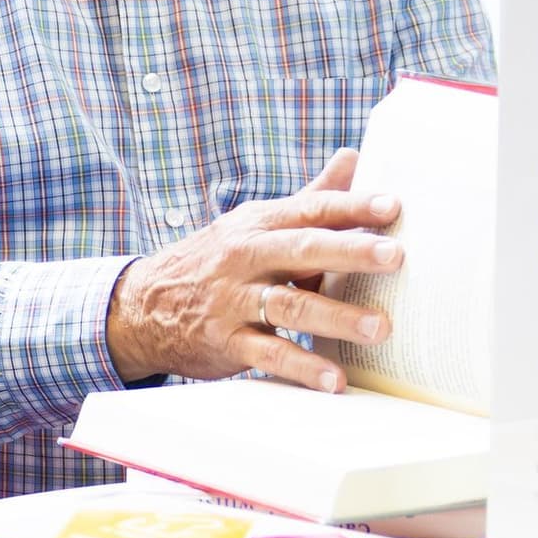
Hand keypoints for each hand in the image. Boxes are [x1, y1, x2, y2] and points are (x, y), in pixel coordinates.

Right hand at [105, 148, 402, 391]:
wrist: (142, 306)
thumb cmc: (216, 262)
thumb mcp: (254, 224)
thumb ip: (309, 197)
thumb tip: (353, 157)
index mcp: (258, 225)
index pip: (310, 210)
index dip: (352, 207)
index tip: (394, 206)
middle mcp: (245, 258)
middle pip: (302, 250)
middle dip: (350, 252)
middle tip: (396, 257)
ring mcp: (233, 300)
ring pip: (290, 305)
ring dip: (337, 317)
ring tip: (381, 328)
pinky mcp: (226, 341)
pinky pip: (269, 354)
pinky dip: (303, 368)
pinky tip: (335, 380)